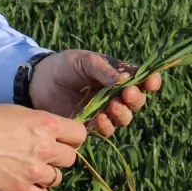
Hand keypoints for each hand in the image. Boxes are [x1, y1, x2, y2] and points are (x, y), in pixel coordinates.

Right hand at [0, 105, 85, 190]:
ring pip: (56, 179)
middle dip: (58, 157)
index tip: (62, 140)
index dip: (72, 138)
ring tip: (27, 170)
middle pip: (70, 158)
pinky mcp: (21, 190)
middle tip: (41, 155)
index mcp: (47, 125)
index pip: (80, 134)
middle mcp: (46, 148)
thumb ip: (39, 124)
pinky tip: (25, 186)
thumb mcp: (18, 112)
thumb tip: (50, 132)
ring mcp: (35, 171)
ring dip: (45, 176)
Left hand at [28, 49, 162, 136]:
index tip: (152, 81)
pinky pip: (106, 129)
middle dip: (136, 99)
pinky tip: (100, 118)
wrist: (39, 81)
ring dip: (122, 113)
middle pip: (137, 102)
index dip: (151, 81)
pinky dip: (106, 124)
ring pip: (125, 118)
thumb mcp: (86, 61)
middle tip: (128, 93)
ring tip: (112, 106)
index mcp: (119, 75)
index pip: (142, 80)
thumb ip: (104, 70)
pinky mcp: (91, 125)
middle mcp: (116, 95)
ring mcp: (105, 111)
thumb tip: (125, 81)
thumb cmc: (65, 65)